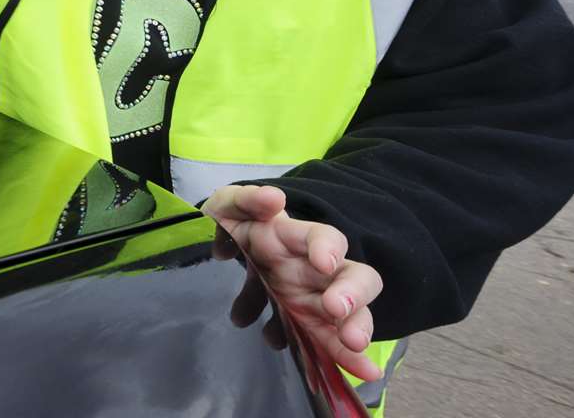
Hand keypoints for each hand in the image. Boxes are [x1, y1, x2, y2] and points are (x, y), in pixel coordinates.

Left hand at [203, 184, 383, 381]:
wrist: (218, 252)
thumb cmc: (234, 225)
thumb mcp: (230, 206)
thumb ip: (247, 200)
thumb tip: (273, 199)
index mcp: (295, 238)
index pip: (325, 237)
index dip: (328, 248)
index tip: (323, 263)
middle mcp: (312, 271)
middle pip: (355, 279)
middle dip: (354, 296)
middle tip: (337, 311)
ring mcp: (309, 300)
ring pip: (345, 319)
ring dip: (348, 335)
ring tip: (351, 353)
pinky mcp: (300, 324)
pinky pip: (320, 343)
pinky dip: (329, 359)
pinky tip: (323, 374)